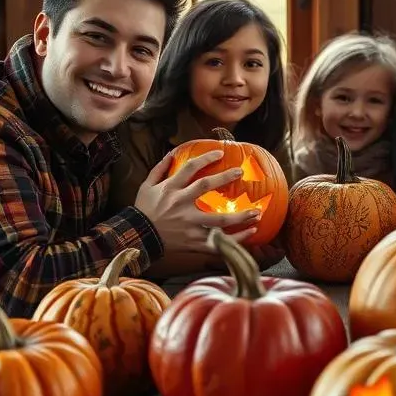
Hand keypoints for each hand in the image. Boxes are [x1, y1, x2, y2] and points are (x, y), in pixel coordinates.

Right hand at [133, 150, 260, 252]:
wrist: (138, 237)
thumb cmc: (144, 210)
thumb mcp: (146, 187)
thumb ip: (159, 169)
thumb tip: (172, 153)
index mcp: (171, 190)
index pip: (190, 168)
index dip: (205, 158)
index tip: (220, 153)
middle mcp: (181, 205)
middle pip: (205, 187)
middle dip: (224, 177)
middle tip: (240, 171)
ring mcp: (189, 225)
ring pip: (219, 220)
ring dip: (240, 216)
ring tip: (257, 211)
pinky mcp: (194, 242)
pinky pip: (219, 242)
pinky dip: (237, 239)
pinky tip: (252, 232)